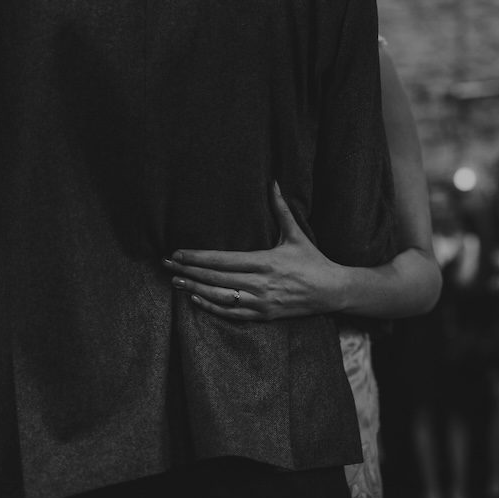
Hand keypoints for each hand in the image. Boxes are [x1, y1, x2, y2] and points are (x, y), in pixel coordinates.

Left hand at [162, 182, 345, 320]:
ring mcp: (261, 301)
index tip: (178, 253)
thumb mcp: (296, 234)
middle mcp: (260, 283)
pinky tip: (196, 300)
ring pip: (220, 297)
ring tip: (176, 283)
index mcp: (265, 262)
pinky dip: (212, 307)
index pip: (223, 260)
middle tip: (167, 266)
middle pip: (216, 278)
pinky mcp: (264, 315)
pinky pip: (233, 313)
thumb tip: (273, 182)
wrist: (332, 291)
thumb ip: (281, 209)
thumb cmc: (313, 261)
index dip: (197, 257)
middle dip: (189, 272)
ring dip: (195, 290)